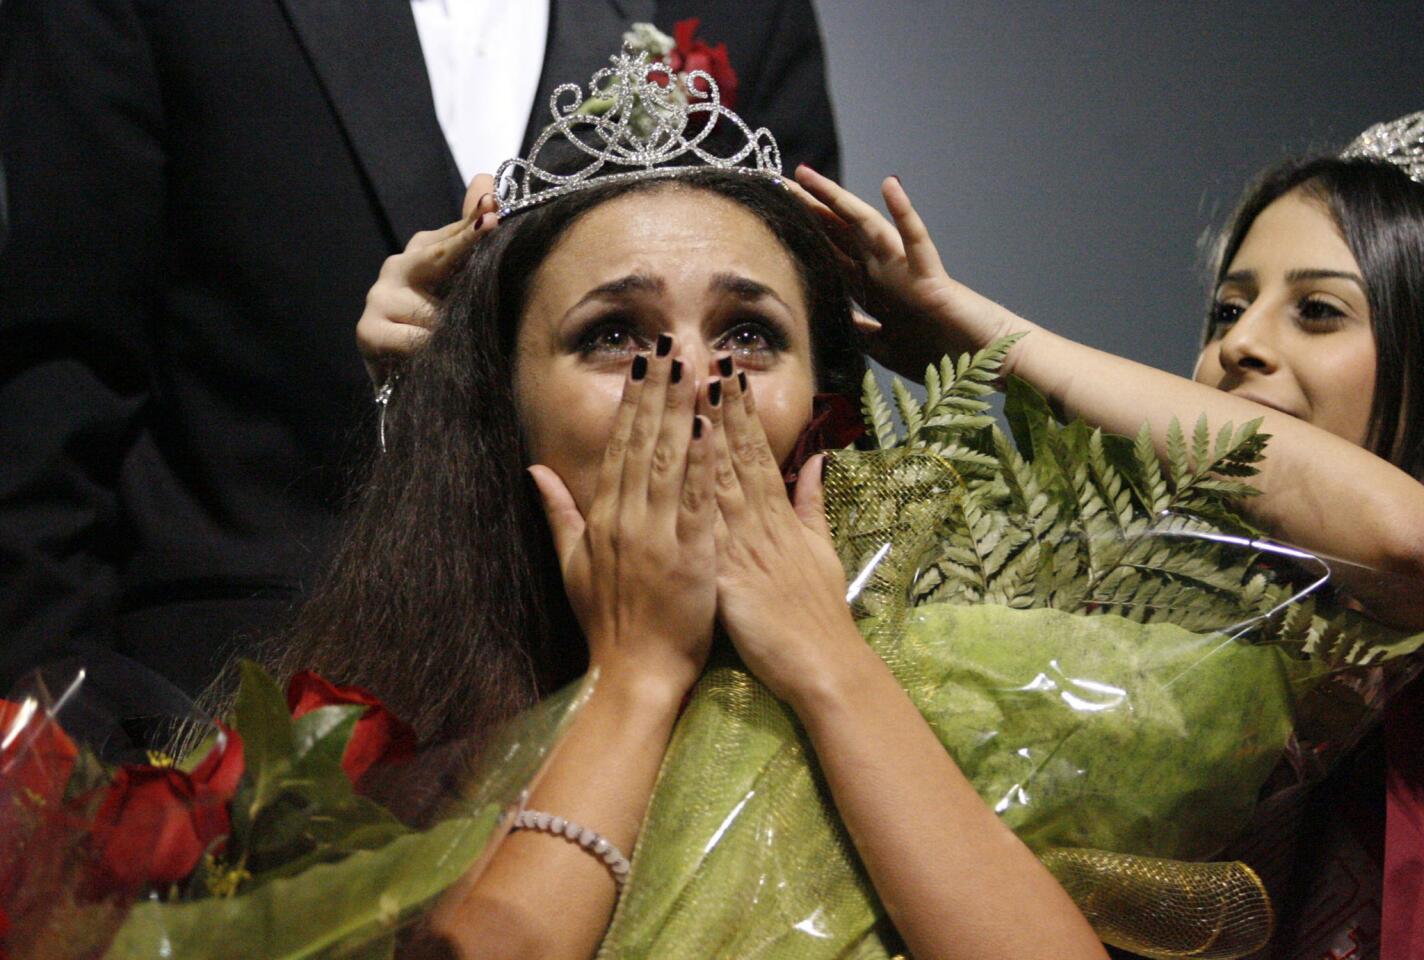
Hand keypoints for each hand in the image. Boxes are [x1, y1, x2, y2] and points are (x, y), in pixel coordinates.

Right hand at [356, 173, 500, 386]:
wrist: (412, 386)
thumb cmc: (441, 332)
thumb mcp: (461, 288)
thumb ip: (470, 238)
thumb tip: (485, 179)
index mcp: (423, 253)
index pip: (454, 234)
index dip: (475, 223)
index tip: (494, 207)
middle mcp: (398, 267)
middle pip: (436, 253)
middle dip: (466, 242)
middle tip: (491, 223)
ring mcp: (379, 297)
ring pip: (433, 309)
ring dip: (454, 325)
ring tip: (467, 339)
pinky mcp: (368, 332)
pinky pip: (414, 339)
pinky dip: (430, 350)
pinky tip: (438, 358)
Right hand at [529, 339, 716, 696]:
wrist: (633, 672)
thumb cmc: (606, 622)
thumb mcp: (572, 565)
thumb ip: (558, 512)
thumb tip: (534, 469)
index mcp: (603, 517)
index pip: (620, 446)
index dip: (632, 402)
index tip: (643, 362)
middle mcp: (627, 518)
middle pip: (644, 442)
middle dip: (657, 390)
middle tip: (670, 345)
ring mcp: (657, 534)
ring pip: (670, 461)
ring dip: (682, 411)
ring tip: (693, 368)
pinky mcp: (689, 555)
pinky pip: (697, 500)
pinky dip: (703, 463)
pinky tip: (710, 428)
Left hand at [701, 370, 861, 705]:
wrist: (824, 664)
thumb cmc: (818, 614)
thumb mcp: (822, 551)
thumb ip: (813, 504)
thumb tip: (818, 460)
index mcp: (780, 516)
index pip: (756, 453)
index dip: (740, 412)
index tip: (726, 373)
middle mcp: (763, 522)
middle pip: (739, 455)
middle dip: (723, 406)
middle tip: (706, 360)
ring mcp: (747, 546)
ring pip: (723, 480)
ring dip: (709, 434)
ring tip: (695, 392)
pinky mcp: (732, 575)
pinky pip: (710, 529)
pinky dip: (700, 493)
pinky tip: (687, 464)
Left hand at [792, 166, 1029, 380]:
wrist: (982, 362)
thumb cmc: (940, 353)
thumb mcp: (884, 348)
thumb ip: (859, 331)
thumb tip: (829, 321)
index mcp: (872, 290)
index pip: (829, 256)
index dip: (801, 237)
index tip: (772, 218)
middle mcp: (884, 272)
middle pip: (838, 234)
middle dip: (808, 211)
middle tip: (776, 183)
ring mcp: (905, 270)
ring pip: (865, 227)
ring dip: (837, 201)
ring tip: (809, 177)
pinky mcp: (930, 276)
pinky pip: (916, 240)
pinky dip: (904, 213)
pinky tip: (890, 186)